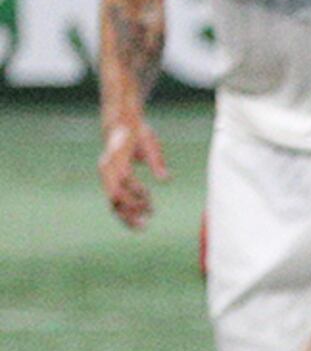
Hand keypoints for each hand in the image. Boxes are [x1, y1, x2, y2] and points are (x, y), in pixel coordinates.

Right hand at [101, 113, 165, 229]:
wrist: (120, 125)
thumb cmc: (139, 133)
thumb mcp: (151, 144)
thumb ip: (157, 162)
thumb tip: (166, 180)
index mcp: (116, 158)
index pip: (123, 181)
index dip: (136, 192)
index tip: (149, 197)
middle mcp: (106, 168)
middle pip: (113, 197)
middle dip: (128, 212)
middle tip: (145, 224)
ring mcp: (105, 175)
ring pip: (111, 202)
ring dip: (126, 215)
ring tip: (143, 225)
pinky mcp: (108, 179)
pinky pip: (114, 199)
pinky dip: (125, 209)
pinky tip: (138, 215)